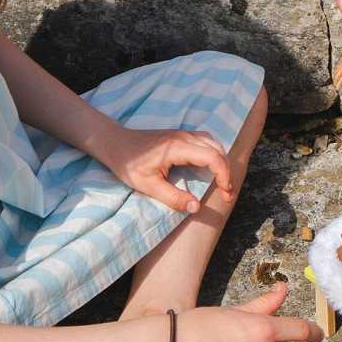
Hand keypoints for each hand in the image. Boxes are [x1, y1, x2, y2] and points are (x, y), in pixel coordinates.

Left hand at [91, 122, 232, 213]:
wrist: (115, 143)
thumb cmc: (129, 164)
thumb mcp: (148, 186)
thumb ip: (173, 197)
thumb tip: (196, 207)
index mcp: (178, 148)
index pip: (212, 158)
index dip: (224, 176)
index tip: (225, 193)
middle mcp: (184, 137)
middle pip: (217, 150)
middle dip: (226, 171)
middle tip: (226, 193)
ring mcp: (183, 134)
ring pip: (213, 144)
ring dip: (221, 162)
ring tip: (221, 182)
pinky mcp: (180, 135)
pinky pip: (205, 141)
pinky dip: (213, 155)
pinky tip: (209, 168)